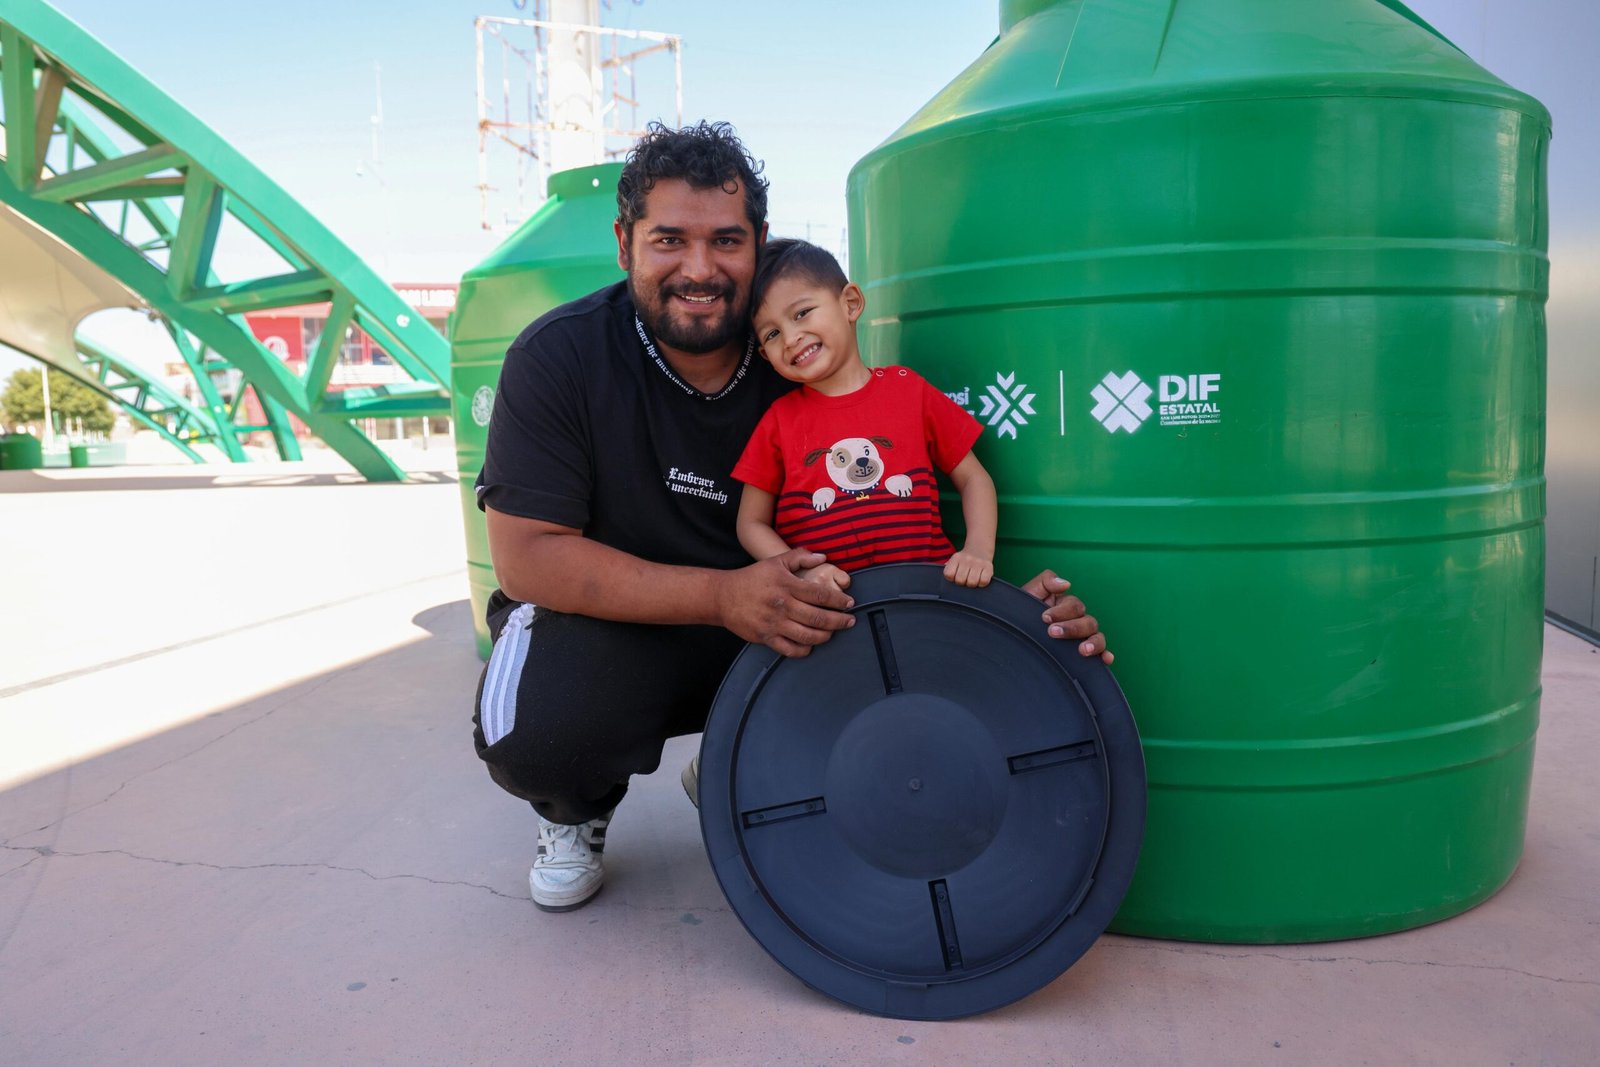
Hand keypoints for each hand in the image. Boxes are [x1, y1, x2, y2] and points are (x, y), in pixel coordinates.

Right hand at [715, 548, 854, 656]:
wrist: (723, 596)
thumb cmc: (753, 577)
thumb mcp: (776, 561)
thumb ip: (800, 557)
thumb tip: (823, 557)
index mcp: (787, 585)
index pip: (820, 595)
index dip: (838, 600)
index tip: (850, 603)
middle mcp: (782, 605)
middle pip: (818, 618)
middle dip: (839, 621)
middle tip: (850, 621)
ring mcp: (774, 623)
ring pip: (807, 636)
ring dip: (825, 636)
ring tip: (832, 633)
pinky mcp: (765, 637)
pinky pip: (789, 649)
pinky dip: (804, 650)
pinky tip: (811, 645)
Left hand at [943, 550, 993, 587]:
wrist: (979, 549)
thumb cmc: (965, 561)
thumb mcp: (955, 561)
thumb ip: (949, 569)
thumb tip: (949, 576)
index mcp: (956, 558)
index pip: (948, 574)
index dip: (951, 579)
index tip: (955, 576)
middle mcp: (967, 559)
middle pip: (960, 580)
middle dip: (962, 583)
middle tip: (965, 578)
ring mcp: (978, 562)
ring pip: (972, 582)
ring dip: (972, 584)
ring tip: (972, 579)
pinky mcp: (988, 567)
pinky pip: (983, 582)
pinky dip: (981, 583)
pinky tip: (980, 579)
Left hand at [1020, 569, 1112, 663]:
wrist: (1011, 636)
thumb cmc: (1020, 613)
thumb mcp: (1029, 593)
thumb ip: (1046, 581)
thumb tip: (1066, 583)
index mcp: (1066, 606)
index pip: (1074, 606)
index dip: (1061, 611)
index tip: (1044, 617)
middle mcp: (1077, 621)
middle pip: (1088, 621)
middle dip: (1072, 628)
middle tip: (1053, 632)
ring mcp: (1081, 637)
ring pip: (1097, 636)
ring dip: (1093, 642)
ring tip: (1082, 650)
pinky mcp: (1083, 653)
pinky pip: (1100, 654)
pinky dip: (1105, 655)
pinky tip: (1105, 659)